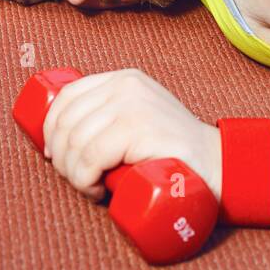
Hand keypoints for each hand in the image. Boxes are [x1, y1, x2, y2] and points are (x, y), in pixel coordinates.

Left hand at [42, 69, 220, 202]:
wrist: (219, 164)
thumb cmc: (174, 151)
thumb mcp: (141, 118)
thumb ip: (113, 114)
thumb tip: (61, 138)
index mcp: (122, 79)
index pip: (67, 97)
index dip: (51, 129)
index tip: (55, 156)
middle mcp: (125, 85)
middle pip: (67, 121)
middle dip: (61, 159)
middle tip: (78, 181)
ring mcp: (133, 105)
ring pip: (76, 141)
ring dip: (72, 174)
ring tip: (90, 189)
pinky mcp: (140, 128)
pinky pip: (92, 154)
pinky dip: (83, 178)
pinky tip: (95, 189)